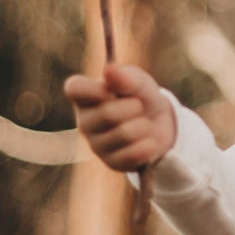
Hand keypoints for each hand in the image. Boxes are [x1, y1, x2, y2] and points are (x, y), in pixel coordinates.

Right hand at [62, 63, 176, 171]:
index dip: (95, 89)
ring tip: (143, 124)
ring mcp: (96, 145)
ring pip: (125, 134)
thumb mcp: (138, 81)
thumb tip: (109, 71)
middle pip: (108, 114)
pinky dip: (148, 145)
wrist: (161, 125)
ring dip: (144, 126)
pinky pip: (133, 155)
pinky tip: (147, 142)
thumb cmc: (141, 97)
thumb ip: (126, 76)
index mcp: (84, 96)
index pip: (73, 89)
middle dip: (133, 107)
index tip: (111, 90)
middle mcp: (84, 121)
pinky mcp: (111, 163)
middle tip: (138, 106)